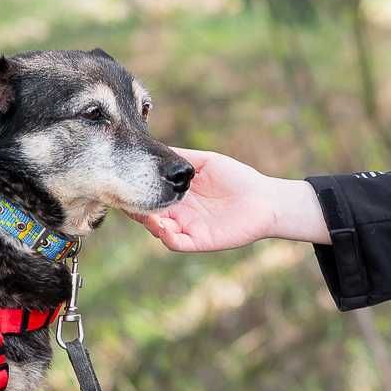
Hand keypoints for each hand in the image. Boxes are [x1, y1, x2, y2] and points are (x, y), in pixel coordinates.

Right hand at [128, 149, 327, 251]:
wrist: (265, 199)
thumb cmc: (238, 178)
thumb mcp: (205, 162)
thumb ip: (180, 157)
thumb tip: (155, 147)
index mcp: (179, 194)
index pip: (150, 194)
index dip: (137, 190)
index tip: (125, 182)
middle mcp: (180, 212)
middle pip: (149, 213)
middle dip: (137, 208)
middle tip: (128, 199)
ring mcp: (188, 228)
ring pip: (159, 229)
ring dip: (149, 222)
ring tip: (145, 213)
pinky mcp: (199, 241)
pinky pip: (176, 243)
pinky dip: (167, 237)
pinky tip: (163, 226)